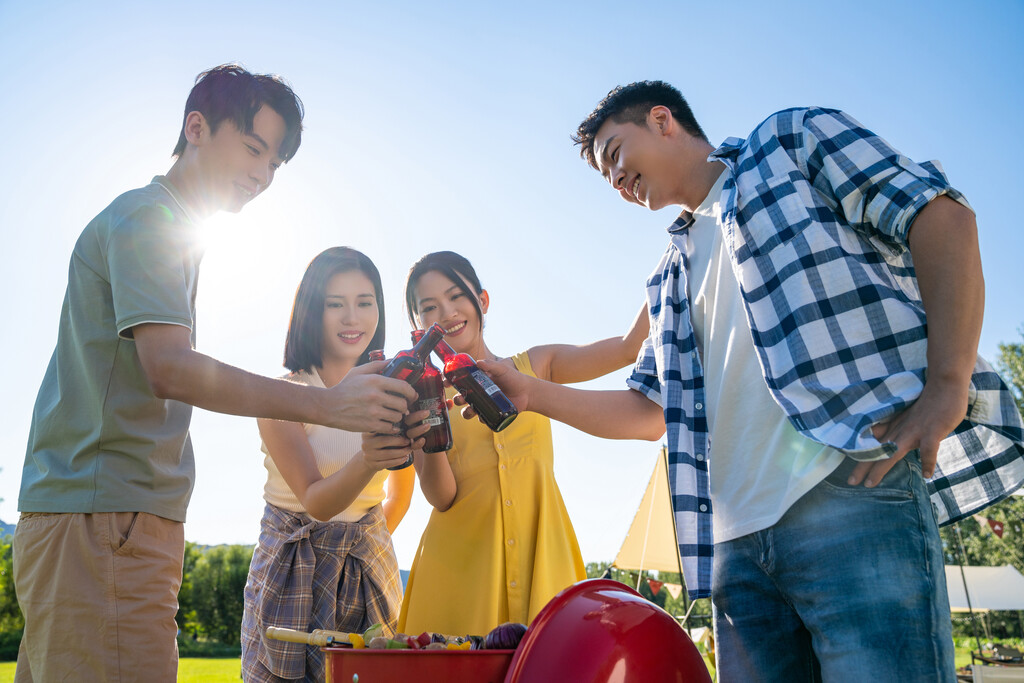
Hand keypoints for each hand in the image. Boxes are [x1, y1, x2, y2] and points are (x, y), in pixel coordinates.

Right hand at [325, 362, 418, 432]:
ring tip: (391, 414)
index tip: (412, 395)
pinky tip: (386, 423)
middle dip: (404, 406)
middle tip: (400, 407)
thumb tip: (393, 360)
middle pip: (403, 404)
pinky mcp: (370, 424)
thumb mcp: (358, 372)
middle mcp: (376, 396)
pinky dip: (390, 426)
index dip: (411, 392)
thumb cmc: (344, 388)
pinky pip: (390, 427)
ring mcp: (373, 412)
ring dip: (397, 416)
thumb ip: (377, 365)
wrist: (328, 406)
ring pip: (398, 416)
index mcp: (375, 381)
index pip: (403, 386)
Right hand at [361, 430, 420, 470]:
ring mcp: (368, 455)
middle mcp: (365, 443)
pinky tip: (405, 457)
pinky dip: (398, 460)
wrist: (367, 459)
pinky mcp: (373, 465)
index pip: (379, 428)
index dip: (391, 428)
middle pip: (384, 441)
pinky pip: (388, 463)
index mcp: (367, 433)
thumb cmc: (378, 442)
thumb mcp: (378, 433)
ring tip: (409, 449)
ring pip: (388, 454)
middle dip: (399, 441)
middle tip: (409, 440)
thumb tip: (406, 413)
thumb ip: (387, 425)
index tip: (402, 428)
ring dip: (401, 452)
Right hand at [457, 358, 529, 421]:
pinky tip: (484, 417)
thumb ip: (491, 365)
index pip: (459, 381)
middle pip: (461, 398)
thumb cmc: (513, 378)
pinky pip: (481, 419)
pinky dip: (481, 419)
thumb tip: (478, 362)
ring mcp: (483, 404)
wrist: (527, 392)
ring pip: (468, 411)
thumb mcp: (502, 369)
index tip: (446, 383)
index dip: (450, 382)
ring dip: (466, 412)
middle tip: (461, 398)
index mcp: (477, 381)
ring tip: (471, 410)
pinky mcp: (490, 414)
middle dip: (458, 399)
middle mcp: (477, 393)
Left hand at [847, 377, 967, 486]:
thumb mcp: (903, 417)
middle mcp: (899, 431)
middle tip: (850, 483)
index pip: (871, 445)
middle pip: (876, 452)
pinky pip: (929, 450)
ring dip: (880, 468)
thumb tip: (879, 436)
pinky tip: (926, 475)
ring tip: (870, 484)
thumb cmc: (925, 404)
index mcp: (893, 428)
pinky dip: (928, 462)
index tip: (850, 472)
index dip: (859, 458)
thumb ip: (892, 428)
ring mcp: (914, 432)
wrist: (944, 387)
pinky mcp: (932, 432)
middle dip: (862, 468)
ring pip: (892, 453)